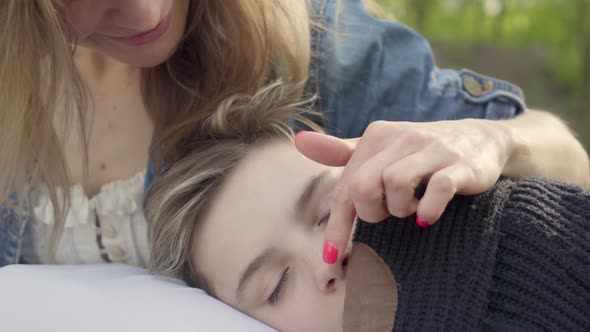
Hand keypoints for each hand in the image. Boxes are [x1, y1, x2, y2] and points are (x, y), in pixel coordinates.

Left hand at [295, 119, 513, 263]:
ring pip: (395, 185)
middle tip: (387, 215)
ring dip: (399, 210)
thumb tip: (299, 141)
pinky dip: (427, 210)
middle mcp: (400, 139)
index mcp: (376, 137)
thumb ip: (341, 151)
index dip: (336, 225)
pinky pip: (437, 190)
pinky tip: (427, 217)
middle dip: (370, 213)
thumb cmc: (420, 151)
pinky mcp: (460, 166)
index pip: (346, 186)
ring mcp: (432, 151)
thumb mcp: (380, 147)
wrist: (480, 139)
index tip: (330, 257)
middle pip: (363, 186)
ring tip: (410, 210)